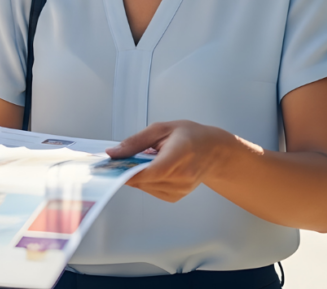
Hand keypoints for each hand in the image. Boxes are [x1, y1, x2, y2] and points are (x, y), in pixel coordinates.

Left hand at [106, 120, 234, 202]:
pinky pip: (153, 191)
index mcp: (180, 155)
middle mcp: (183, 176)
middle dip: (129, 171)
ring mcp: (181, 189)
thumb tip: (113, 153)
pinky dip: (147, 181)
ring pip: (146, 187)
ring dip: (139, 176)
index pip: (152, 171)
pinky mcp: (177, 196)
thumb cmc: (190, 135)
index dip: (130, 172)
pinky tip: (153, 169)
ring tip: (145, 160)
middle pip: (145, 180)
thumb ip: (135, 141)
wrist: (213, 151)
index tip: (113, 167)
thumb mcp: (161, 129)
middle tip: (122, 158)